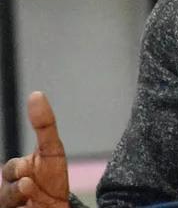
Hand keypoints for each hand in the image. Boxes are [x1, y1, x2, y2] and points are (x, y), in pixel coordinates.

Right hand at [0, 92, 68, 207]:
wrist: (57, 207)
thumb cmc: (52, 178)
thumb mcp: (52, 151)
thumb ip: (44, 125)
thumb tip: (35, 94)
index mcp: (15, 172)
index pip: (11, 169)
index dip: (20, 168)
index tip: (30, 168)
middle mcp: (8, 190)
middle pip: (6, 188)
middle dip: (22, 186)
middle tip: (33, 183)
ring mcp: (10, 204)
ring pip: (7, 201)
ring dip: (25, 199)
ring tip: (36, 199)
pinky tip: (35, 206)